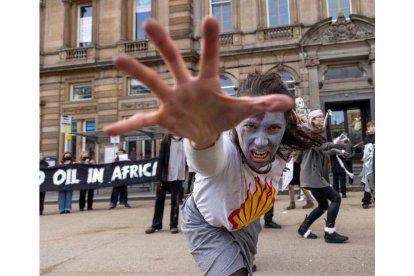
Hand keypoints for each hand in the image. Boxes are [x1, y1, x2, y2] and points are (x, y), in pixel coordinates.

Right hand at [104, 16, 292, 148]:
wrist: (207, 132)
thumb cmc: (222, 115)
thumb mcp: (241, 111)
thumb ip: (260, 104)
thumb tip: (287, 102)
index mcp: (207, 82)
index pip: (210, 58)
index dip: (210, 41)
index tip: (209, 18)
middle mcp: (186, 86)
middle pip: (174, 61)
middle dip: (163, 44)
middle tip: (149, 23)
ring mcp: (172, 100)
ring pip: (153, 82)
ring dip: (137, 72)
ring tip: (117, 58)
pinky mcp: (163, 117)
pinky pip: (142, 120)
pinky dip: (127, 125)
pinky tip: (108, 131)